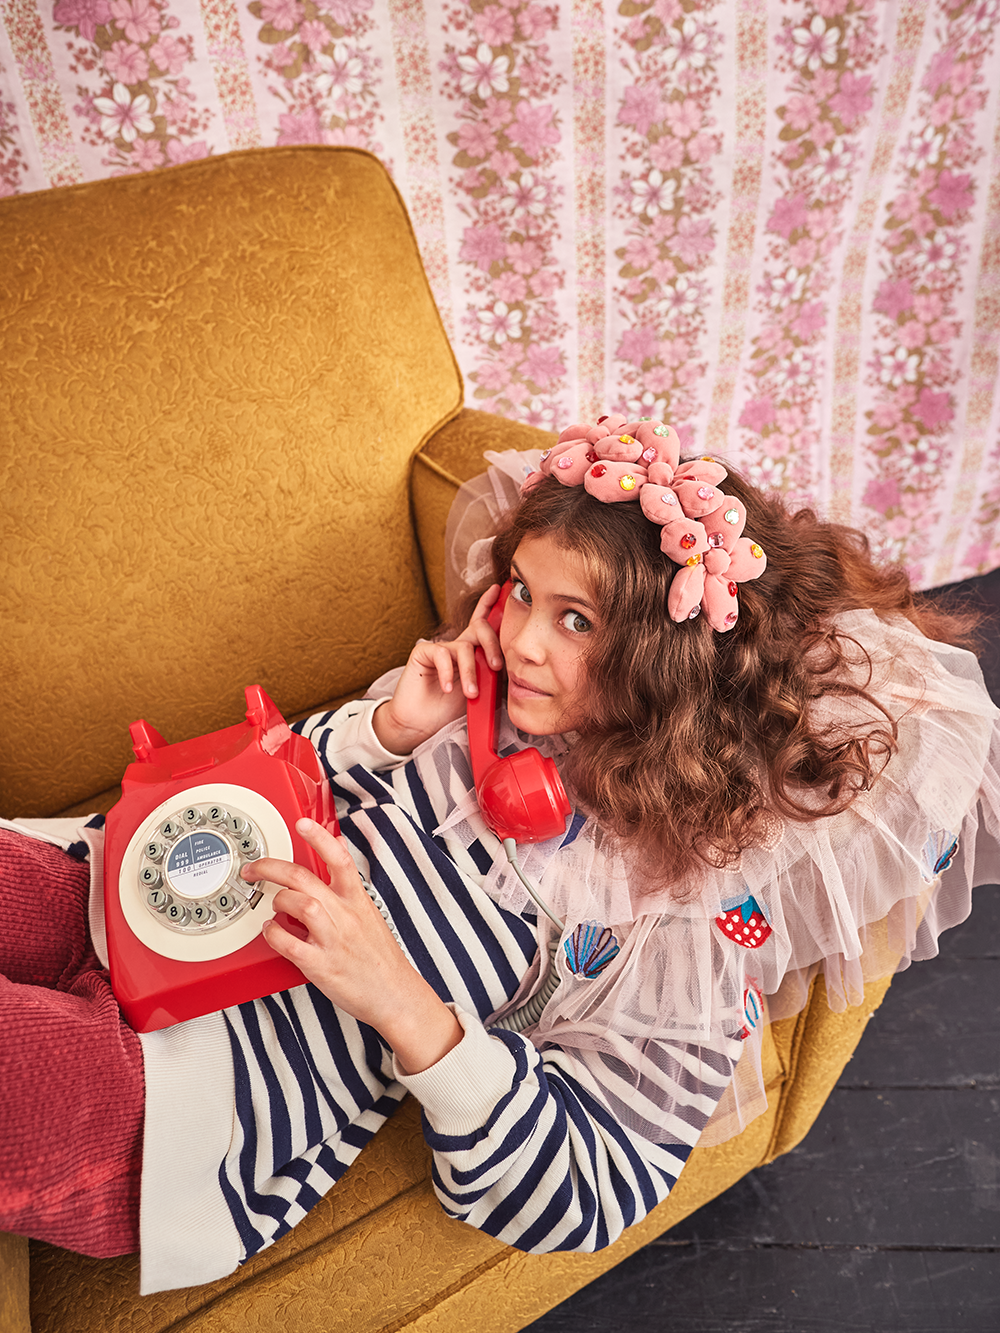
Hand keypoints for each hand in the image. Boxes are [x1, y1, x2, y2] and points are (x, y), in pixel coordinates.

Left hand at [246, 819, 462, 1074]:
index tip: (302, 823)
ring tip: (274, 907)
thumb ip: (345, 891)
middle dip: (271, 868)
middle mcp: (345, 914)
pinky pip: (288, 943)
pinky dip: (274, 934)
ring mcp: (333, 939)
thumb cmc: (379, 957)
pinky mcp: (320, 965)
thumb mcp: (368, 913)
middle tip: (253, 869)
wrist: (394, 994)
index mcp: (357, 899)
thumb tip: (329, 863)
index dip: (320, 837)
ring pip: (299, 904)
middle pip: (304, 878)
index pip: (339, 858)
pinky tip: (272, 932)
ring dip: (278, 901)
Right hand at [372, 583, 504, 754]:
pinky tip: (447, 688)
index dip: (488, 604)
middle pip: (480, 628)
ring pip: (464, 648)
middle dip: (492, 645)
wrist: (419, 724)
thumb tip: (505, 663)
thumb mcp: (477, 690)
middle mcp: (455, 646)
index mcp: (469, 652)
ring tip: (471, 693)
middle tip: (497, 666)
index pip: (480, 623)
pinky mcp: (423, 652)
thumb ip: (487, 674)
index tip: (497, 589)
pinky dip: (448, 673)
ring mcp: (439, 648)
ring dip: (470, 672)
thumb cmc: (447, 710)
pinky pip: (442, 654)